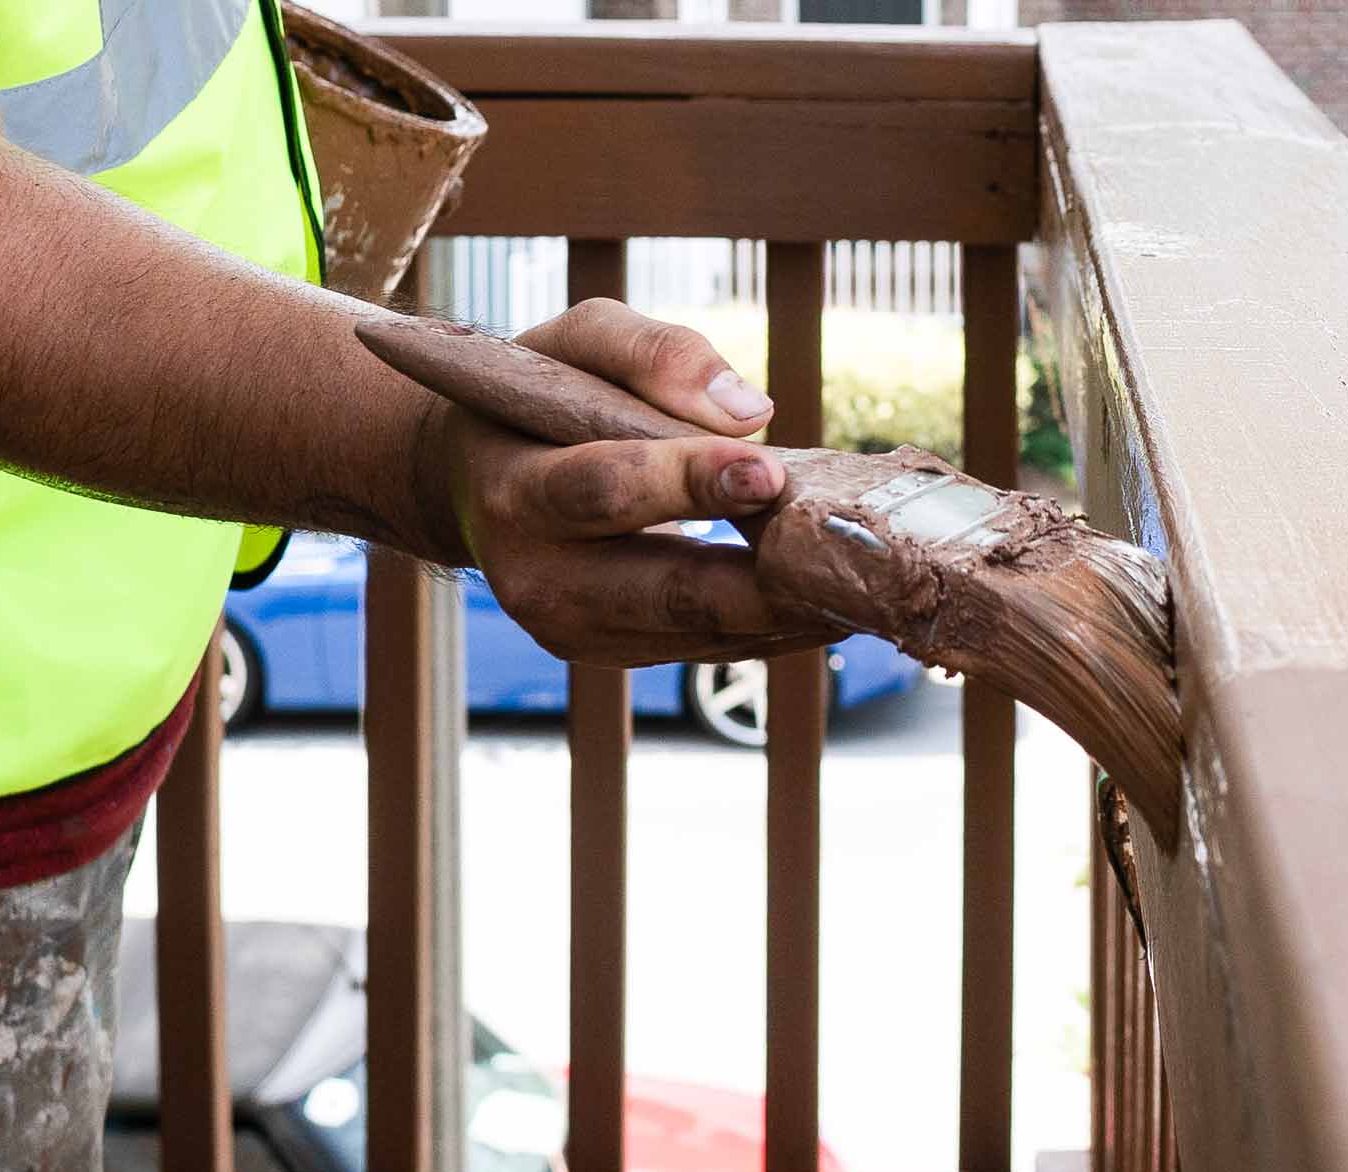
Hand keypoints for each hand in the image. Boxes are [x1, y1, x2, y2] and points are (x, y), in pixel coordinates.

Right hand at [435, 300, 841, 666]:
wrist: (475, 483)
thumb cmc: (534, 398)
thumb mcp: (578, 341)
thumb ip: (654, 353)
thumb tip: (751, 412)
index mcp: (516, 492)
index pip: (608, 489)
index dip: (690, 483)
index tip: (769, 472)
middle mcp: (540, 580)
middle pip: (670, 589)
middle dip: (768, 577)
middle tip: (854, 558)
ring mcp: (581, 632)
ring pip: (708, 632)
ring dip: (797, 610)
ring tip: (872, 579)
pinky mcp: (622, 655)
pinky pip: (719, 646)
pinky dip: (784, 624)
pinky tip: (842, 596)